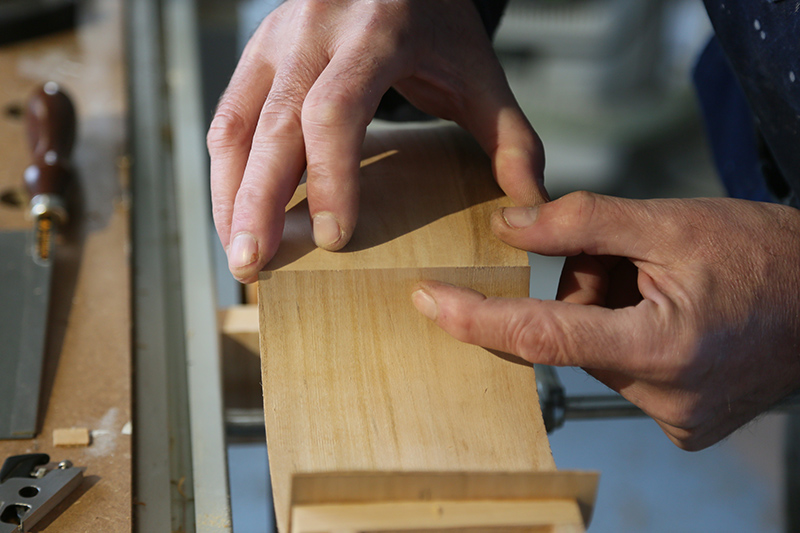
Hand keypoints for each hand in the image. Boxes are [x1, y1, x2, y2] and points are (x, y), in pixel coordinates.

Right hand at [208, 0, 546, 282]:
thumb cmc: (438, 26)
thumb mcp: (481, 74)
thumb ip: (511, 138)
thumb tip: (530, 206)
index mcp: (374, 35)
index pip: (335, 110)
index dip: (330, 177)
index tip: (334, 239)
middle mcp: (312, 34)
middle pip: (274, 124)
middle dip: (259, 201)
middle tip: (255, 266)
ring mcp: (274, 41)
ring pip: (236, 124)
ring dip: (230, 195)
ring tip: (239, 255)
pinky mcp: (255, 55)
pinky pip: (228, 118)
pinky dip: (226, 173)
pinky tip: (235, 215)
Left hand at [412, 192, 799, 449]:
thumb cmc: (762, 253)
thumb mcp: (670, 220)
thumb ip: (580, 222)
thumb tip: (506, 226)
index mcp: (663, 347)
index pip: (539, 337)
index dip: (475, 318)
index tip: (427, 301)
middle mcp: (666, 399)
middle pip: (568, 336)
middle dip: (579, 291)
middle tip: (630, 260)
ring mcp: (676, 420)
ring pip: (592, 353)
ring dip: (604, 313)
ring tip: (663, 285)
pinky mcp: (684, 426)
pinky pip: (620, 373)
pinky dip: (625, 338)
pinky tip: (671, 316)